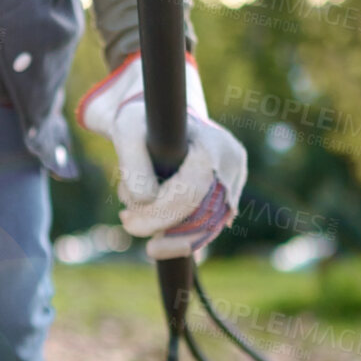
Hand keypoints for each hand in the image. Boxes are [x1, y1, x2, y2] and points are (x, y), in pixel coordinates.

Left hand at [78, 52, 245, 260]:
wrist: (164, 121)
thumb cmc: (145, 123)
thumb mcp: (127, 130)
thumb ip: (132, 163)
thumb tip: (144, 200)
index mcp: (214, 146)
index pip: (192, 189)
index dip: (160, 211)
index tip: (126, 219)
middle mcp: (232, 167)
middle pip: (202, 214)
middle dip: (158, 224)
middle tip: (126, 222)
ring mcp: (233, 185)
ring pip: (206, 229)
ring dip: (168, 235)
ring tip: (135, 222)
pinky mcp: (226, 201)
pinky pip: (206, 231)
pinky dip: (178, 238)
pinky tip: (156, 238)